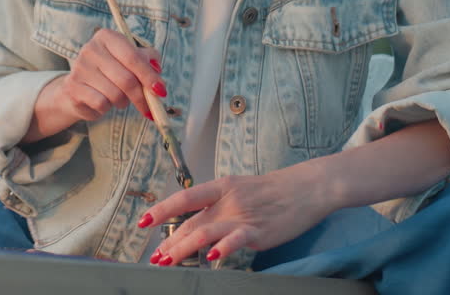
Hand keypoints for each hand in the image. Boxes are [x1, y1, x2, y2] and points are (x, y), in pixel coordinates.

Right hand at [53, 28, 165, 121]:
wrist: (78, 88)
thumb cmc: (110, 72)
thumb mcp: (129, 60)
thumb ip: (146, 60)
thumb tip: (156, 68)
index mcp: (106, 37)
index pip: (133, 57)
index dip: (149, 76)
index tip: (161, 91)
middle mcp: (90, 48)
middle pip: (127, 79)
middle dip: (141, 97)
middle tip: (149, 107)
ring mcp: (80, 67)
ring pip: (115, 94)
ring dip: (123, 102)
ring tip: (119, 99)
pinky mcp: (73, 87)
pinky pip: (101, 103)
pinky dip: (108, 108)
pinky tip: (104, 103)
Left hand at [138, 168, 333, 265]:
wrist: (306, 187)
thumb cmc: (272, 191)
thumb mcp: (239, 191)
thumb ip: (218, 207)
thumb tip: (195, 224)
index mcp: (220, 188)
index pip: (184, 198)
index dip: (162, 210)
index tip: (144, 222)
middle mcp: (227, 201)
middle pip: (190, 222)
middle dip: (169, 242)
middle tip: (154, 257)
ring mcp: (242, 216)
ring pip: (205, 232)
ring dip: (183, 248)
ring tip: (168, 261)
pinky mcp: (258, 231)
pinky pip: (237, 239)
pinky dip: (224, 248)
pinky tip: (212, 258)